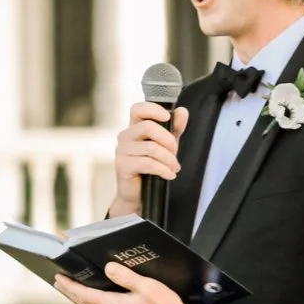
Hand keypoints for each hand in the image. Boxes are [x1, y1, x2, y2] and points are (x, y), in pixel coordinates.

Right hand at [110, 102, 188, 218]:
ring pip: (151, 148)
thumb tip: (182, 111)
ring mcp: (122, 150)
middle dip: (168, 141)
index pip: (137, 109)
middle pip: (148, 127)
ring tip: (174, 168)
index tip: (167, 117)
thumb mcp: (166, 146)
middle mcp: (125, 136)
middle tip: (175, 153)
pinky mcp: (122, 165)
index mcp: (134, 128)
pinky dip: (163, 170)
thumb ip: (174, 129)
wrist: (138, 194)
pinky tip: (169, 175)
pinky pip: (148, 163)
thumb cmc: (150, 167)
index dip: (152, 109)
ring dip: (169, 159)